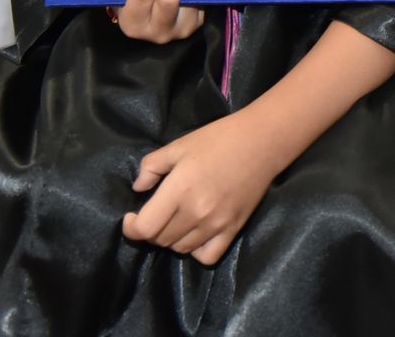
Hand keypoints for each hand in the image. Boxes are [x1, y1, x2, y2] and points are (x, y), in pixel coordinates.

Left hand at [123, 113, 283, 264]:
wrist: (263, 141)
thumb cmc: (219, 139)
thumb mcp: (179, 145)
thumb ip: (151, 167)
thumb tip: (138, 188)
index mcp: (180, 189)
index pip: (145, 228)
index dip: (131, 228)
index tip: (131, 217)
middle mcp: (197, 212)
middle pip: (160, 240)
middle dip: (150, 230)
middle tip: (156, 214)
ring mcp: (217, 224)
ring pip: (180, 248)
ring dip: (171, 239)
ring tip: (175, 221)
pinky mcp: (234, 229)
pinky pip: (207, 256)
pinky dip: (195, 250)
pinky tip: (195, 233)